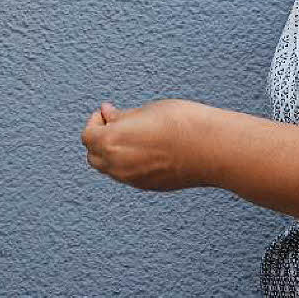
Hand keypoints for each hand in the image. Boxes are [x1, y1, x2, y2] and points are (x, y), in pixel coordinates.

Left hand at [81, 99, 212, 190]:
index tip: (108, 112)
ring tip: (134, 135)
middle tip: (117, 123)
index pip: (87, 136)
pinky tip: (146, 149)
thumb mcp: (145, 111)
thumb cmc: (180, 123)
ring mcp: (133, 179)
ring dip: (113, 153)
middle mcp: (118, 165)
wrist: (211, 148)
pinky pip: (127, 176)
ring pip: (110, 169)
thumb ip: (122, 117)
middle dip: (100, 139)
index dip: (96, 121)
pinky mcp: (148, 186)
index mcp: (111, 142)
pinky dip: (127, 163)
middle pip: (94, 156)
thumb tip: (108, 115)